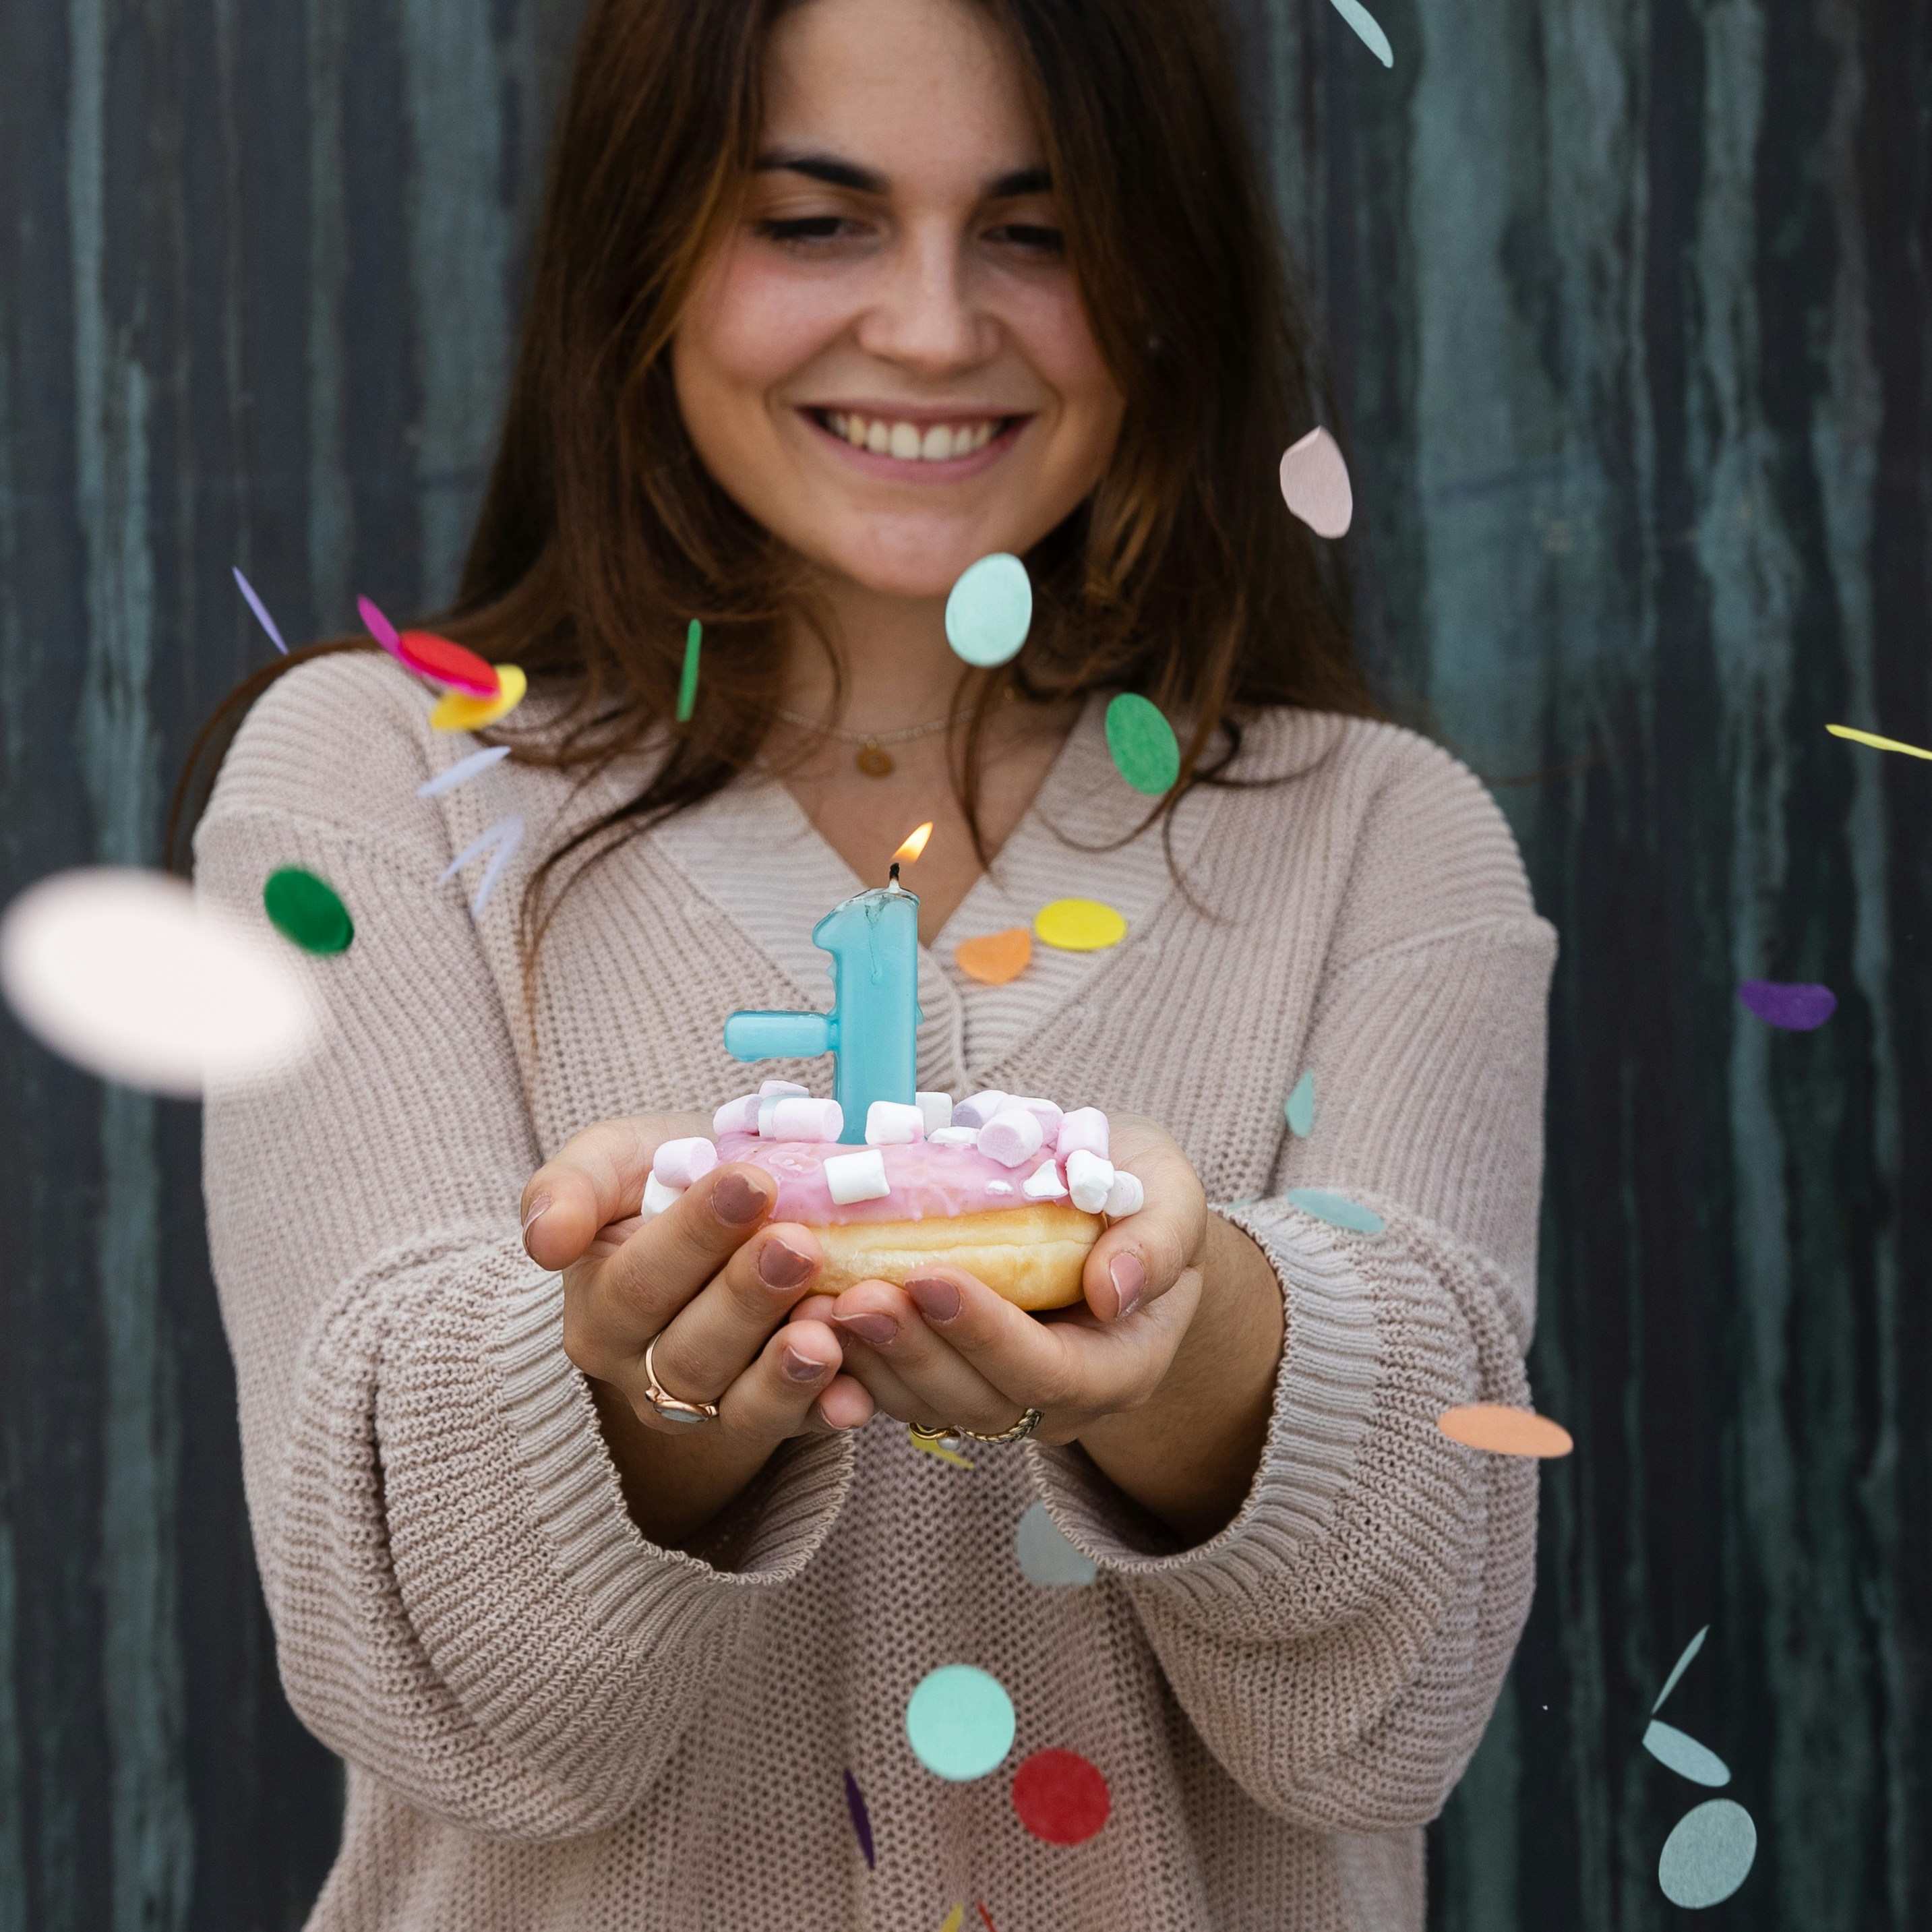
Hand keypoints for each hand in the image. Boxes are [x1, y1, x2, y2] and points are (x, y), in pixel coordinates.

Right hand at [521, 1114, 874, 1547]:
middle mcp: (646, 1371)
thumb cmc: (668, 1177)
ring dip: (784, 1373)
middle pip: (690, 1352)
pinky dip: (827, 1412)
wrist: (739, 1207)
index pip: (639, 1281)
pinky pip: (798, 1430)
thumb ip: (569, 1187)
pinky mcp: (775, 1418)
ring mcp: (712, 1404)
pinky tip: (856, 1392)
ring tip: (824, 1330)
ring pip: (738, 1406)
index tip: (751, 1181)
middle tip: (799, 1245)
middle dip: (747, 1298)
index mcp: (600, 1310)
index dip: (696, 1235)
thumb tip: (544, 1241)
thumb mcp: (613, 1160)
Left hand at [809, 1116, 1283, 1538]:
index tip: (930, 1276)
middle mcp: (1056, 1401)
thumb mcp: (1172, 1195)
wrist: (1113, 1210)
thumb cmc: (1142, 1196)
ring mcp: (996, 1394)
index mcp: (1120, 1366)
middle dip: (909, 1349)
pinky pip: (892, 1387)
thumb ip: (1157, 1240)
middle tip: (850, 1293)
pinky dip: (846, 1360)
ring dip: (864, 1359)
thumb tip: (1115, 1290)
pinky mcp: (945, 1376)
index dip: (986, 1333)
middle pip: (975, 1399)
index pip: (1048, 1371)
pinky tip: (801, 1321)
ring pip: (922, 1402)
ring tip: (811, 1303)